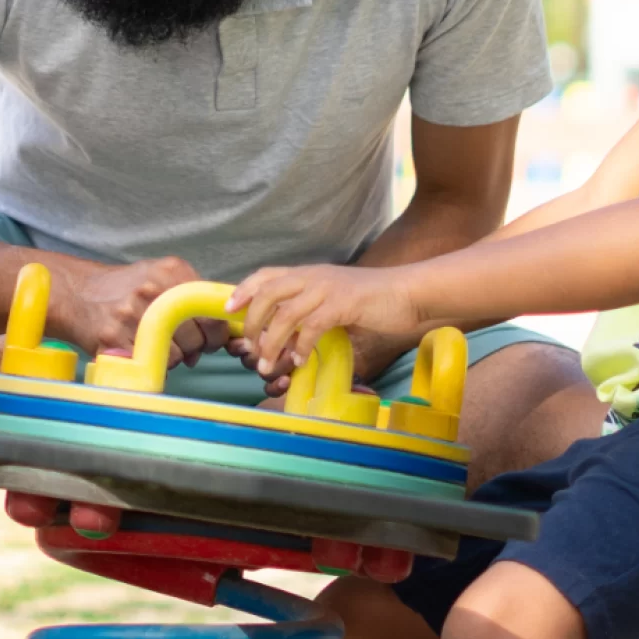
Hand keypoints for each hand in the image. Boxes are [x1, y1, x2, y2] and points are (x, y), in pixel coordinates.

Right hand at [50, 255, 206, 361]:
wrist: (77, 293)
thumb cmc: (125, 289)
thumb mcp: (160, 276)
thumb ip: (191, 297)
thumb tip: (221, 335)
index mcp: (170, 271)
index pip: (211, 312)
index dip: (216, 333)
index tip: (210, 338)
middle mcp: (152, 288)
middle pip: (197, 337)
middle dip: (195, 348)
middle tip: (180, 344)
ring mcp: (132, 313)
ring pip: (176, 355)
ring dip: (172, 358)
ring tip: (155, 345)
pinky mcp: (114, 338)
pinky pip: (151, 364)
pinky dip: (151, 364)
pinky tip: (140, 351)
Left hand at [227, 264, 422, 379]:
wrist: (409, 293)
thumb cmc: (374, 301)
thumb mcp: (335, 301)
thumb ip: (313, 313)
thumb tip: (291, 339)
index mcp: (309, 274)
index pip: (266, 275)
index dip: (244, 290)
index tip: (228, 310)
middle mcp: (313, 276)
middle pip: (268, 293)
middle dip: (253, 322)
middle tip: (248, 348)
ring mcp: (328, 288)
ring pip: (286, 313)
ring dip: (272, 341)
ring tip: (268, 364)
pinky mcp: (344, 304)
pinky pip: (313, 325)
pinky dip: (302, 345)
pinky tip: (299, 361)